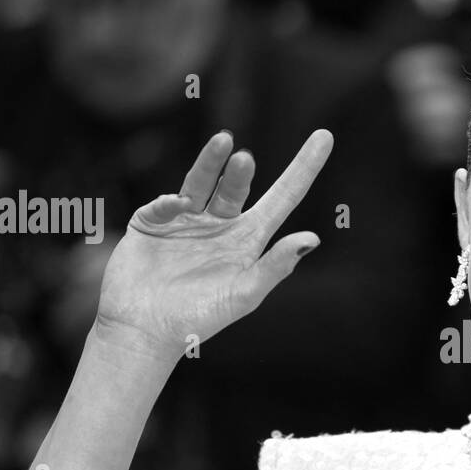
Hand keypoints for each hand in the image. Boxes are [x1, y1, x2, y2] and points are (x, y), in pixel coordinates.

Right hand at [92, 129, 332, 364]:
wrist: (145, 333)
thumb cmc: (199, 319)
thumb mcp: (245, 295)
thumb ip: (276, 266)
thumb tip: (313, 237)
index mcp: (248, 240)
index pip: (283, 198)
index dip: (303, 168)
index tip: (325, 136)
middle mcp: (219, 225)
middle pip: (235, 188)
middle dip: (240, 173)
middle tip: (246, 159)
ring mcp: (185, 222)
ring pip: (201, 184)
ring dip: (210, 164)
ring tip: (224, 143)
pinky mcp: (151, 223)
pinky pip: (163, 206)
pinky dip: (170, 203)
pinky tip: (177, 206)